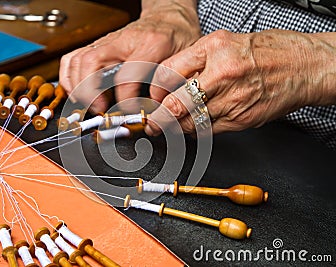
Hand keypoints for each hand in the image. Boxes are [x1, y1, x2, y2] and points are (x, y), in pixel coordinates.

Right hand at [59, 0, 200, 112]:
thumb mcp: (183, 61)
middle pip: (91, 63)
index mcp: (151, 44)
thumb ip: (171, 85)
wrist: (168, 17)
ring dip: (77, 88)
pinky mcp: (97, 46)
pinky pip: (72, 59)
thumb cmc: (176, 38)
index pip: (128, 75)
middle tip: (100, 112)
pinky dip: (69, 79)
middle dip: (90, 93)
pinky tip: (77, 94)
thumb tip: (159, 114)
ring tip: (90, 107)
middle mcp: (123, 40)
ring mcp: (106, 41)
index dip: (125, 100)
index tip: (129, 113)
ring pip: (77, 61)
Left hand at [146, 29, 335, 135]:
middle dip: (158, 117)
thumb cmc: (265, 52)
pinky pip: (209, 131)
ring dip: (175, 127)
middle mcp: (222, 74)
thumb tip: (167, 82)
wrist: (304, 66)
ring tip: (168, 126)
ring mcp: (233, 100)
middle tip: (151, 122)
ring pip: (190, 122)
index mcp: (214, 49)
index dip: (155, 91)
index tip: (153, 98)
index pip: (168, 73)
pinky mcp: (242, 120)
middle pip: (176, 104)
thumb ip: (194, 60)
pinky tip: (192, 126)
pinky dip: (196, 131)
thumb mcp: (224, 42)